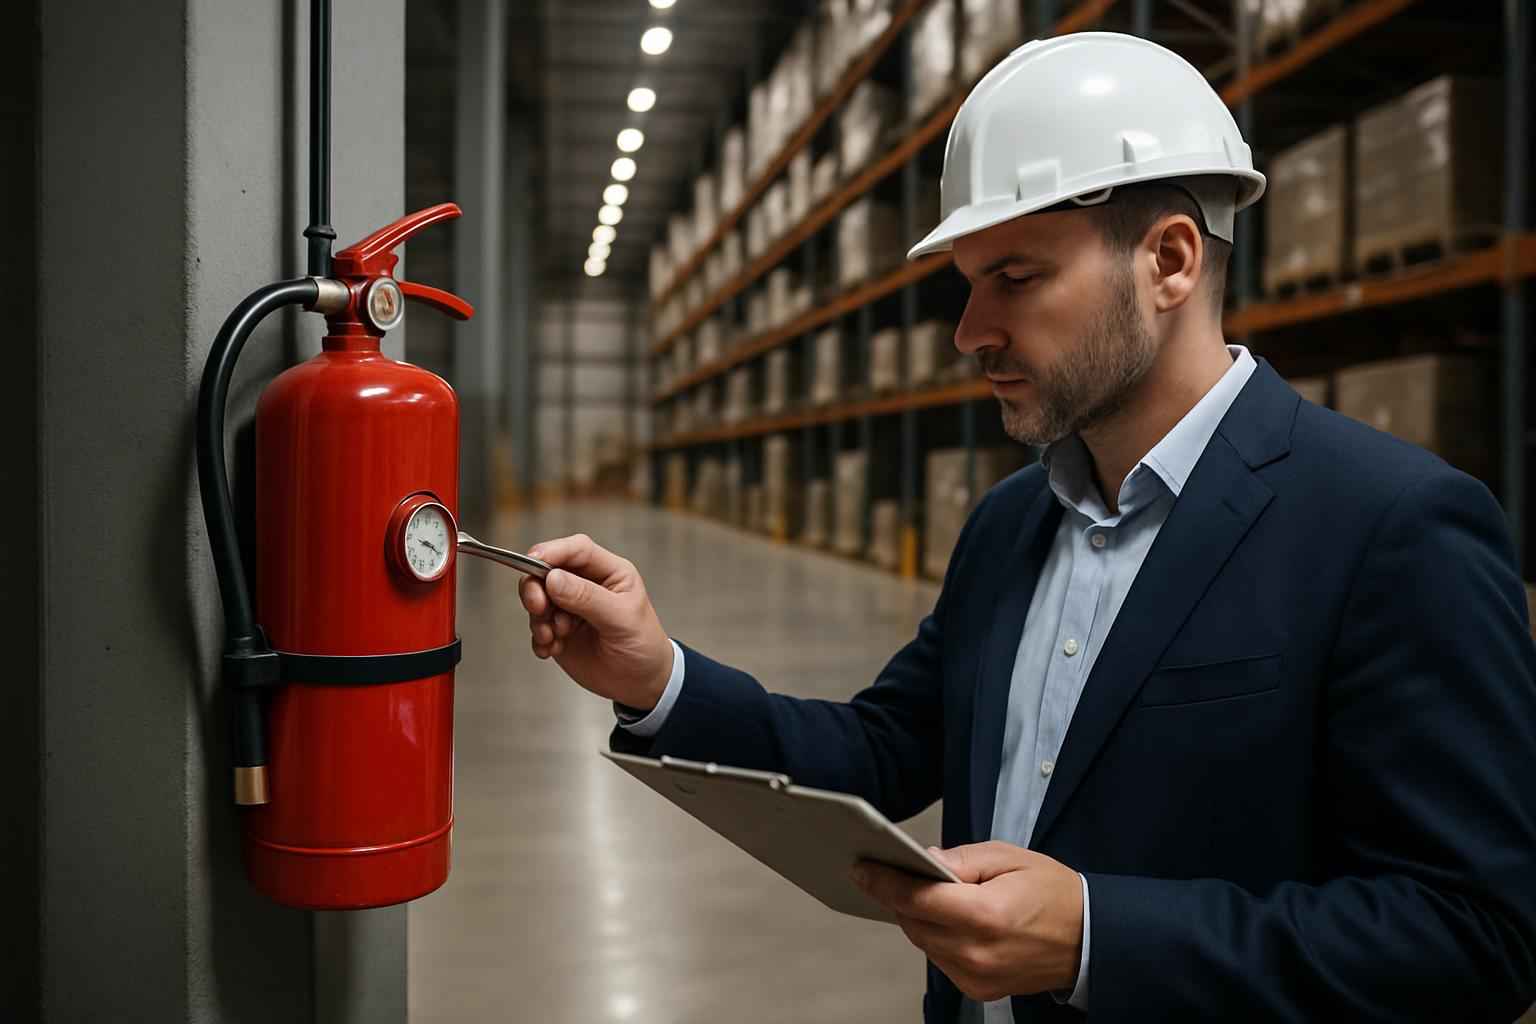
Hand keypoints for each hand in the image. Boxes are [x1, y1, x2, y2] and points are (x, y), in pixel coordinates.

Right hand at [518, 533, 673, 711]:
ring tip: (554, 638)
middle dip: (537, 587)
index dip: (553, 552)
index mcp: (609, 572)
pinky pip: (536, 625)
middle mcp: (586, 585)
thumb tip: (553, 578)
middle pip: (548, 570)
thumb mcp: (621, 620)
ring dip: (539, 618)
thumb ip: (587, 598)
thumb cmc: (643, 646)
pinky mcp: (558, 630)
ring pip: (538, 597)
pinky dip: (539, 638)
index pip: (577, 550)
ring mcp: (570, 607)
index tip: (533, 563)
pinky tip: (552, 650)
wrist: (641, 684)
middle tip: (539, 608)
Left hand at [851, 841, 1083, 1001]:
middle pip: (914, 923)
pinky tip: (944, 918)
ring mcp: (977, 977)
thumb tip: (925, 860)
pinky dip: (935, 937)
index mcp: (986, 915)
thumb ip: (962, 860)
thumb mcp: (1009, 857)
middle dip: (898, 896)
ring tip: (917, 892)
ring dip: (915, 918)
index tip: (862, 867)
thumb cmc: (1052, 892)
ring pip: (923, 942)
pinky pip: (940, 959)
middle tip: (887, 871)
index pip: (918, 899)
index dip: (884, 881)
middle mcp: (977, 953)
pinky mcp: (978, 990)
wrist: (1088, 939)